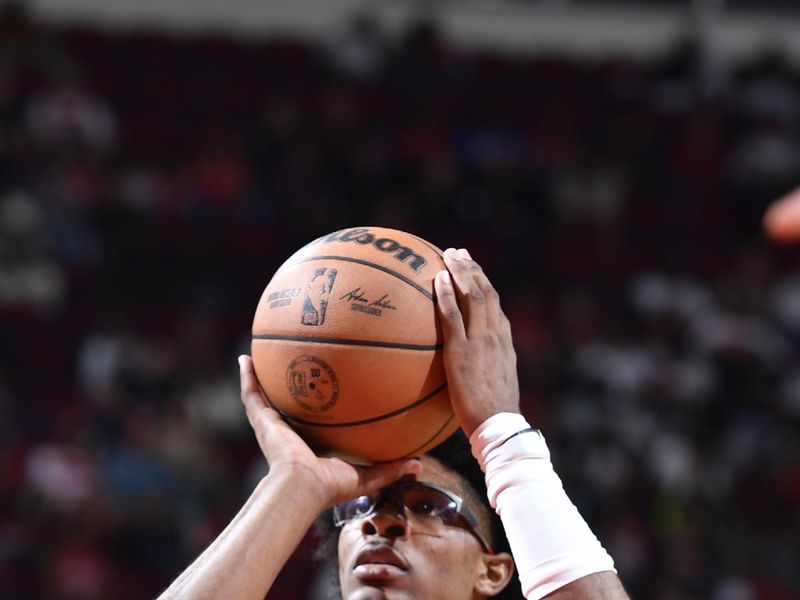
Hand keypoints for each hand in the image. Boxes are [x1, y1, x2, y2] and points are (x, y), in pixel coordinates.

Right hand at [238, 355, 419, 505]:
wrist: (302, 487)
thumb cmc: (329, 486)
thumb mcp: (366, 475)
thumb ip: (390, 468)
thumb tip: (419, 463)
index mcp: (309, 444)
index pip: (311, 422)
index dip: (315, 408)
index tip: (322, 390)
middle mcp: (288, 432)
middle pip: (285, 404)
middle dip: (286, 387)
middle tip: (290, 365)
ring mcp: (272, 425)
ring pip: (263, 396)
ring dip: (260, 377)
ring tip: (257, 355)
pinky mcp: (262, 420)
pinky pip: (251, 394)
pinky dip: (246, 376)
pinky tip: (244, 358)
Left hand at [434, 248, 520, 436]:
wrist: (498, 426)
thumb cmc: (492, 414)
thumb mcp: (493, 385)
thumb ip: (483, 369)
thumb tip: (468, 368)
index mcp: (504, 342)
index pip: (495, 306)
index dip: (483, 284)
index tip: (472, 269)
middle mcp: (496, 336)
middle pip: (486, 293)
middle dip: (471, 269)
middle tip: (457, 252)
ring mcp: (481, 341)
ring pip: (474, 297)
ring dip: (460, 272)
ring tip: (447, 255)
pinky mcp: (464, 351)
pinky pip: (453, 316)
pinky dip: (446, 294)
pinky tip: (437, 279)